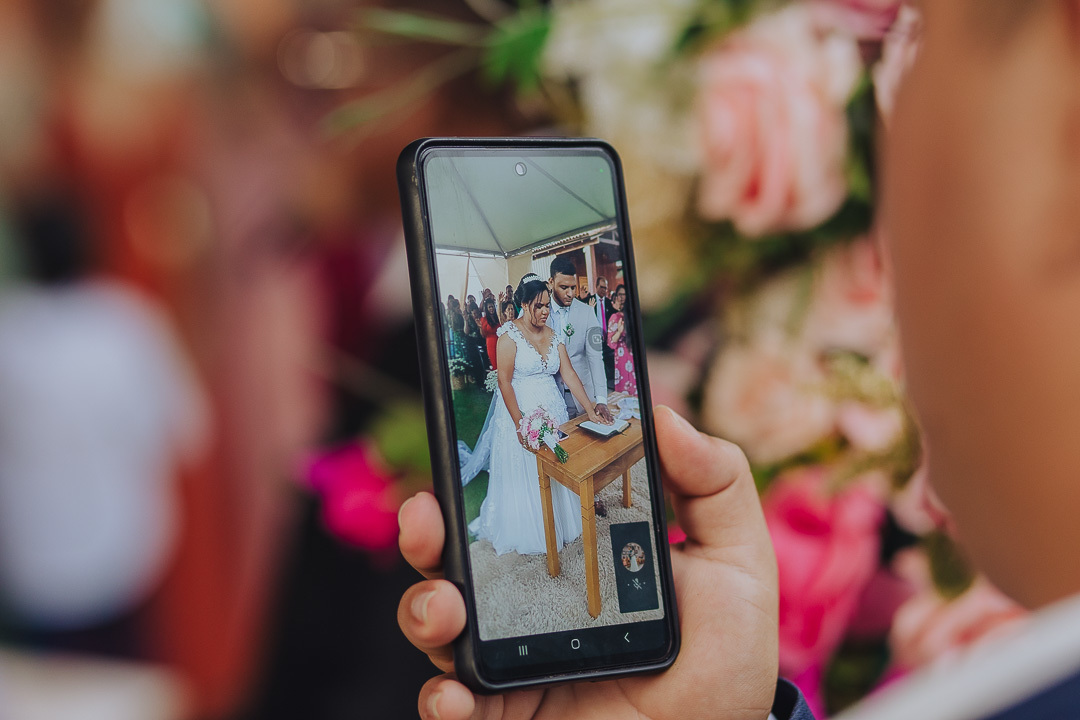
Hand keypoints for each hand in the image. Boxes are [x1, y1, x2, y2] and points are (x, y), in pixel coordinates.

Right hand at [397, 406, 778, 719]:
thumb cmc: (722, 658)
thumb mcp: (736, 561)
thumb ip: (715, 483)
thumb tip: (661, 413)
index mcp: (574, 555)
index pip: (515, 507)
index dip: (482, 476)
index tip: (470, 440)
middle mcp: (530, 601)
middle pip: (457, 558)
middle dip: (427, 533)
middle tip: (425, 514)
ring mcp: (511, 658)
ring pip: (438, 624)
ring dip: (424, 606)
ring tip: (443, 607)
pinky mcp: (502, 714)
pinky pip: (451, 706)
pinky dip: (440, 699)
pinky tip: (455, 694)